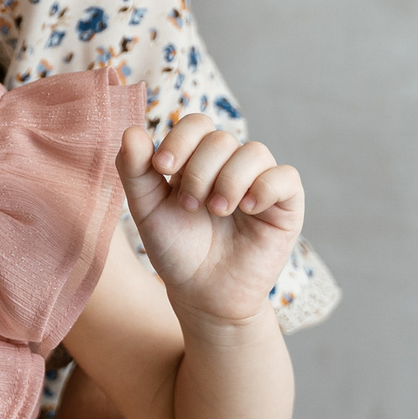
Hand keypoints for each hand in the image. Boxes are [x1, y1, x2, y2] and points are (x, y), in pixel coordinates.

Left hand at [116, 115, 302, 327]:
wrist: (202, 293)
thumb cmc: (175, 249)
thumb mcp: (147, 209)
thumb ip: (135, 171)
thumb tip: (131, 131)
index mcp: (198, 159)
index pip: (197, 124)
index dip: (180, 139)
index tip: (162, 168)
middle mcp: (231, 165)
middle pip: (221, 138)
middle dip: (199, 170)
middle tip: (190, 206)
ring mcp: (260, 182)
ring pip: (254, 152)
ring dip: (230, 180)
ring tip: (216, 211)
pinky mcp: (286, 205)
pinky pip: (286, 177)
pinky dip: (264, 188)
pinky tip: (246, 209)